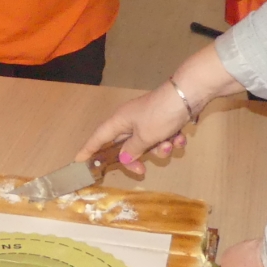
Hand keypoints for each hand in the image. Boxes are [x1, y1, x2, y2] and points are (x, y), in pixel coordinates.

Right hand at [76, 41, 244, 169]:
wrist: (187, 96)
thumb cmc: (160, 115)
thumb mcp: (144, 136)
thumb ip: (132, 149)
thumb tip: (123, 158)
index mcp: (120, 121)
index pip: (99, 137)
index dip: (89, 149)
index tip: (79, 160)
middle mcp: (131, 120)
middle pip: (126, 145)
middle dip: (136, 157)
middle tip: (142, 170)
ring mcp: (148, 120)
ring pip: (148, 143)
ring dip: (160, 148)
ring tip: (170, 144)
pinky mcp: (164, 121)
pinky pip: (163, 137)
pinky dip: (171, 140)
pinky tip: (180, 137)